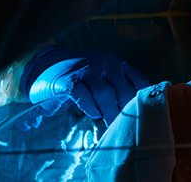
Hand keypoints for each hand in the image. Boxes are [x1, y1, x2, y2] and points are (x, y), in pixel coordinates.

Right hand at [23, 46, 148, 122]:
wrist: (46, 67)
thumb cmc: (81, 79)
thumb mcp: (103, 79)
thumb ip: (119, 92)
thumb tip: (139, 114)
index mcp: (117, 63)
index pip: (139, 82)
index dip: (143, 102)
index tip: (144, 116)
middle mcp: (104, 62)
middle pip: (123, 91)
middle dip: (125, 112)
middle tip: (124, 127)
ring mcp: (85, 69)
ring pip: (105, 93)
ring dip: (108, 112)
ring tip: (109, 123)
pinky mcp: (67, 80)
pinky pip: (82, 95)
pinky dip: (89, 107)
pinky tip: (93, 114)